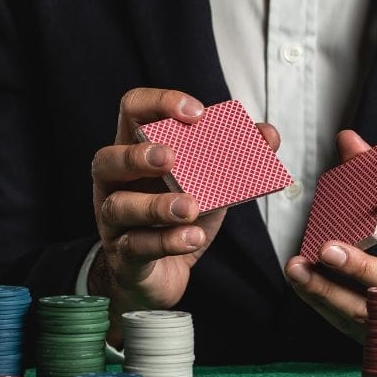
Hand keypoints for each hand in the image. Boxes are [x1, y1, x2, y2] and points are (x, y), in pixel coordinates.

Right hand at [89, 88, 279, 344]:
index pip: (133, 111)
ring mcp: (113, 221)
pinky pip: (137, 246)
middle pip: (108, 158)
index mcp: (135, 151)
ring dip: (156, 205)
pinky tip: (193, 237)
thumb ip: (237, 158)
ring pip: (119, 207)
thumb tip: (268, 134)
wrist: (163, 274)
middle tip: (172, 158)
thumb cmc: (178, 218)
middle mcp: (116, 183)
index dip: (159, 103)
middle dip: (139, 155)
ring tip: (190, 207)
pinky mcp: (123, 255)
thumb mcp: (210, 184)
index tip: (197, 113)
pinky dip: (167, 241)